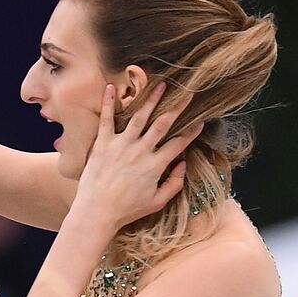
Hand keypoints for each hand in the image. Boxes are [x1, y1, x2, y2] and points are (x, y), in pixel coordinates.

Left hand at [71, 82, 202, 230]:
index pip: (179, 144)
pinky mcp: (103, 144)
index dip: (191, 133)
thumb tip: (183, 164)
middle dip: (178, 107)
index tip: (200, 122)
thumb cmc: (127, 210)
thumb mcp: (157, 202)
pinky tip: (111, 86)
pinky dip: (108, 102)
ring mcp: (121, 145)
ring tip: (161, 84)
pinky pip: (106, 119)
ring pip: (140, 116)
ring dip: (151, 98)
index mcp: (155, 165)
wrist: (97, 212)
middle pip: (163, 124)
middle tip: (187, 93)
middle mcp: (140, 151)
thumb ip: (174, 184)